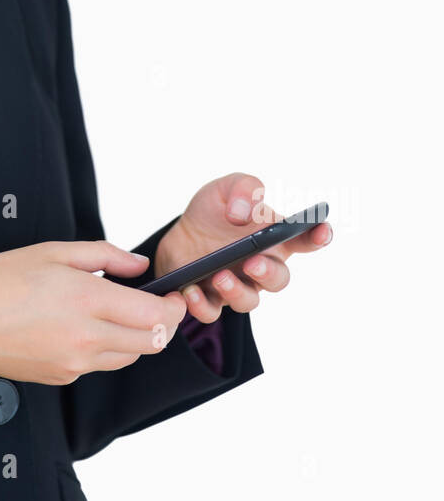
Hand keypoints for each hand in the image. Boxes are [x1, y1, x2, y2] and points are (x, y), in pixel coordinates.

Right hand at [0, 240, 187, 385]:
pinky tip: (88, 328)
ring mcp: (76, 363)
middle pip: (152, 343)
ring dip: (138, 338)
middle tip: (157, 304)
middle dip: (164, 325)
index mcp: (87, 300)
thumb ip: (104, 256)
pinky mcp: (63, 377)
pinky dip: (107, 349)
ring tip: (121, 314)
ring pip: (130, 357)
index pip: (155, 316)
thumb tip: (139, 265)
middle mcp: (87, 338)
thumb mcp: (52, 252)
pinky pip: (101, 365)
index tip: (173, 294)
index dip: (173, 306)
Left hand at [155, 173, 332, 322]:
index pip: (305, 239)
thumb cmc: (213, 211)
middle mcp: (261, 265)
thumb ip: (243, 189)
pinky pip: (212, 312)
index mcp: (273, 237)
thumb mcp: (225, 188)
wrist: (178, 234)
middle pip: (279, 279)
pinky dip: (202, 305)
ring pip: (249, 300)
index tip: (322, 231)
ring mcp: (238, 284)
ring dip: (236, 291)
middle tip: (253, 262)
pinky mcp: (211, 299)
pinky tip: (191, 290)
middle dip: (269, 273)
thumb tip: (243, 214)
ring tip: (220, 276)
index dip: (319, 236)